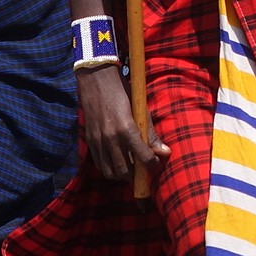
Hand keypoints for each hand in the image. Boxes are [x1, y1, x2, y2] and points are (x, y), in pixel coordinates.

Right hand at [78, 66, 167, 180]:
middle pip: (124, 171)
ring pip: (110, 171)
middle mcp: (111, 138)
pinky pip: (99, 164)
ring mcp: (98, 141)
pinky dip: (109, 169)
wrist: (95, 80)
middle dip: (135, 175)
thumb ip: (151, 133)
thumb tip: (165, 152)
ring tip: (130, 170)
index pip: (143, 157)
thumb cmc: (122, 91)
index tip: (155, 163)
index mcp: (127, 128)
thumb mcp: (140, 108)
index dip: (152, 164)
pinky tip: (116, 163)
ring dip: (121, 175)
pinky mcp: (90, 140)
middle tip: (142, 170)